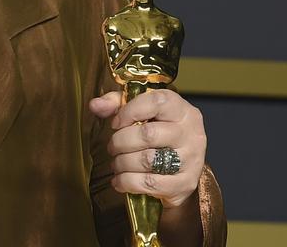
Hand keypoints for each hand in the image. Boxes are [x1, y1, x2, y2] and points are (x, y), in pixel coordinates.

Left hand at [89, 89, 205, 207]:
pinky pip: (150, 183)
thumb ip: (117, 104)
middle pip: (148, 135)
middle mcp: (191, 133)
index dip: (128, 112)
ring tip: (116, 163)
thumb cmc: (158, 132)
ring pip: (147, 160)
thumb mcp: (141, 111)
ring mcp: (191, 159)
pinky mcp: (185, 183)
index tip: (116, 123)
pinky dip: (127, 182)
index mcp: (181, 110)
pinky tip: (120, 180)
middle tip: (112, 147)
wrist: (182, 166)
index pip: (156, 102)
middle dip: (120, 142)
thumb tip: (95, 105)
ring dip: (122, 163)